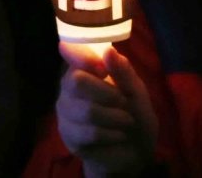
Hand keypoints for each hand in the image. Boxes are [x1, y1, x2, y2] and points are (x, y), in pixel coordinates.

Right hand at [56, 41, 157, 177]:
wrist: (134, 149)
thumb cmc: (134, 112)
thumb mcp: (136, 89)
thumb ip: (123, 71)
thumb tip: (109, 51)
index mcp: (86, 68)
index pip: (72, 52)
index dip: (83, 56)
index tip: (101, 67)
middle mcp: (69, 87)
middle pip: (76, 80)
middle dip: (107, 93)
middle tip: (123, 101)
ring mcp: (65, 112)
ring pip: (86, 110)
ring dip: (115, 117)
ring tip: (125, 121)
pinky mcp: (68, 136)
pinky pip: (89, 133)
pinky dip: (112, 134)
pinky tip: (117, 135)